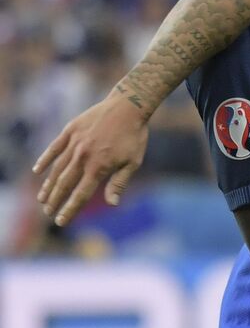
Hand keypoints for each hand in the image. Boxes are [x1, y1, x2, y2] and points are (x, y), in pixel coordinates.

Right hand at [33, 94, 149, 225]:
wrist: (129, 105)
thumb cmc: (134, 136)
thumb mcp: (133, 161)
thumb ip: (119, 183)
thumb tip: (112, 204)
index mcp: (99, 167)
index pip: (80, 195)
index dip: (69, 210)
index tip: (60, 221)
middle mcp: (83, 157)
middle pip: (64, 185)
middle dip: (55, 201)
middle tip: (47, 213)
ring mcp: (75, 143)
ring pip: (56, 169)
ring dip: (48, 185)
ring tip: (42, 199)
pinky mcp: (71, 130)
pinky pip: (54, 148)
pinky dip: (45, 159)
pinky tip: (37, 171)